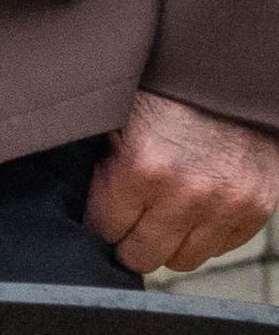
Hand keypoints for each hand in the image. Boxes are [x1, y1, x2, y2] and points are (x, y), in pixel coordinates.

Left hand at [84, 89, 278, 277]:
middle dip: (128, 238)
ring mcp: (226, 206)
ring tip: (164, 212)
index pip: (104, 230)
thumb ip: (101, 165)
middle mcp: (186, 195)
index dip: (99, 219)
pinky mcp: (257, 208)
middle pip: (141, 255)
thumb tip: (77, 209)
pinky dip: (205, 234)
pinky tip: (196, 208)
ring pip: (183, 261)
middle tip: (129, 217)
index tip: (103, 210)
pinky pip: (221, 248)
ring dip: (169, 242)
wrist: (231, 74)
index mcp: (140, 169)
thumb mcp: (115, 118)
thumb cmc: (165, 92)